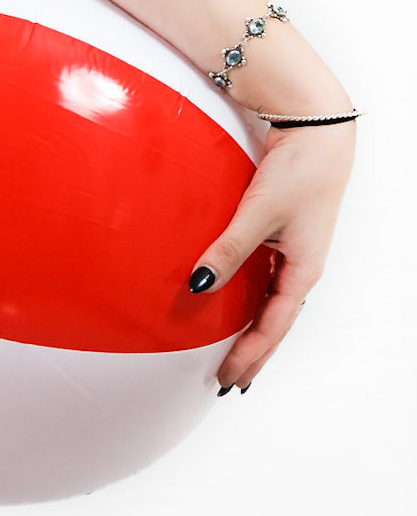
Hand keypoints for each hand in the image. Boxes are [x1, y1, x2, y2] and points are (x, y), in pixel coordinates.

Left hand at [188, 120, 355, 389]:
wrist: (316, 134)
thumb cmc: (297, 173)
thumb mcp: (258, 214)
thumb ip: (228, 250)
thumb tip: (198, 286)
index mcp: (302, 271)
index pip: (272, 326)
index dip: (250, 354)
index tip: (228, 378)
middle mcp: (300, 269)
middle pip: (275, 323)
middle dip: (254, 354)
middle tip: (229, 381)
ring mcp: (293, 254)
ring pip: (270, 304)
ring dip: (251, 330)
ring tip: (231, 353)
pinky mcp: (283, 238)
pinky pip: (265, 282)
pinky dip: (250, 301)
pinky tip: (234, 306)